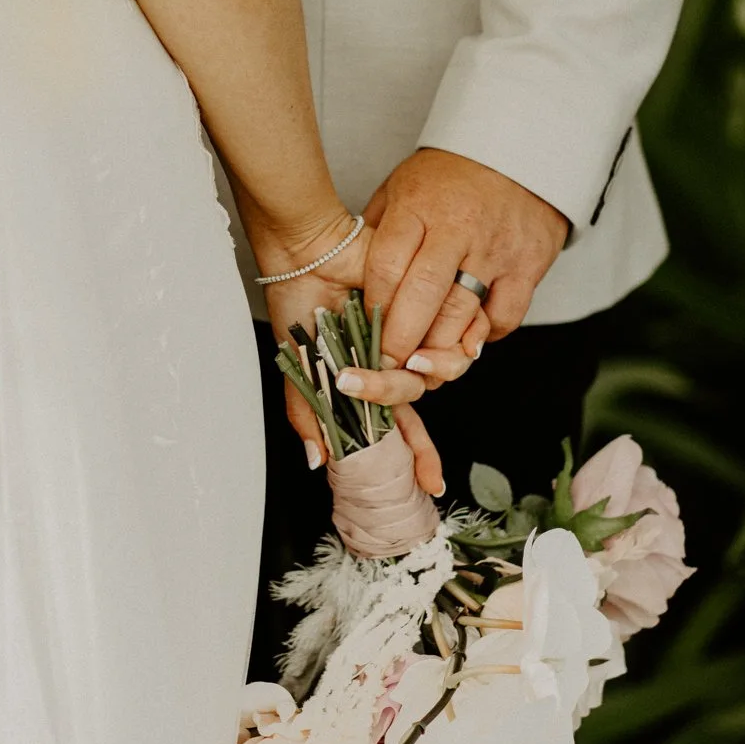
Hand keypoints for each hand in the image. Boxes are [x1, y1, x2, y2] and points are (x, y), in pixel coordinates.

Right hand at [251, 208, 444, 495]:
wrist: (307, 258)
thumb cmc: (297, 306)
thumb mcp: (299, 370)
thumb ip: (308, 415)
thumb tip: (318, 460)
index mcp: (363, 380)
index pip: (394, 426)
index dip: (415, 455)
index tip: (428, 484)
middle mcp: (389, 362)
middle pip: (417, 409)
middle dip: (424, 444)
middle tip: (424, 469)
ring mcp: (409, 338)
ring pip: (431, 378)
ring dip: (407, 383)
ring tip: (379, 368)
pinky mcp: (425, 309)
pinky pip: (447, 337)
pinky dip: (436, 348)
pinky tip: (415, 346)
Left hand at [363, 149, 568, 375]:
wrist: (518, 152)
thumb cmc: (452, 175)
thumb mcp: (402, 186)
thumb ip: (378, 229)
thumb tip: (350, 275)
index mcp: (419, 207)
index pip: (387, 266)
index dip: (373, 306)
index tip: (365, 328)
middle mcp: (458, 230)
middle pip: (423, 297)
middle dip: (399, 339)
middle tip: (385, 362)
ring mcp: (496, 250)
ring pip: (462, 314)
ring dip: (436, 348)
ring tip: (418, 362)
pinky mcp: (527, 266)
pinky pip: (503, 318)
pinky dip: (483, 336)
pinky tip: (465, 338)